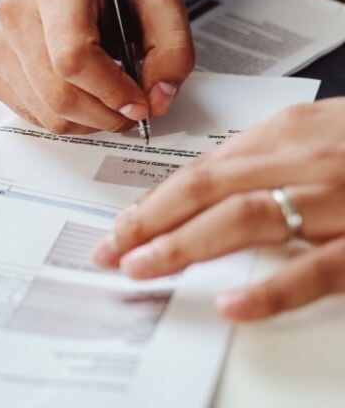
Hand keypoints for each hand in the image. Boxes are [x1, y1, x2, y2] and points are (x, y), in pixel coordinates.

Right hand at [0, 0, 194, 134]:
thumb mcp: (161, 8)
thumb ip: (173, 52)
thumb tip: (156, 99)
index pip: (72, 56)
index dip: (110, 90)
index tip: (139, 102)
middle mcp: (16, 13)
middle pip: (59, 92)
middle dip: (105, 114)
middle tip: (132, 111)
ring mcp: (0, 45)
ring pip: (47, 113)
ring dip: (89, 121)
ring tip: (109, 101)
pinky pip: (33, 117)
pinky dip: (66, 119)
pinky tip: (82, 96)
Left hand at [93, 99, 344, 320]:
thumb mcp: (313, 129)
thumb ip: (263, 154)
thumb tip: (208, 184)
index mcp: (282, 134)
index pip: (200, 170)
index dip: (155, 200)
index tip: (121, 225)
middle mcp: (299, 160)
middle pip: (206, 191)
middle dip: (150, 223)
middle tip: (111, 250)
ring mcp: (334, 200)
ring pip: (244, 220)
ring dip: (185, 246)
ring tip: (144, 268)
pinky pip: (317, 267)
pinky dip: (272, 287)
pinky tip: (233, 304)